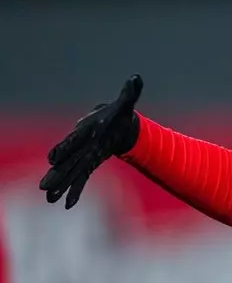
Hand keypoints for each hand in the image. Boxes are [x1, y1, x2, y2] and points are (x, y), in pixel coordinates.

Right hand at [39, 75, 142, 209]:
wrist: (117, 125)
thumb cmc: (118, 115)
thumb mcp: (125, 104)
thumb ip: (129, 93)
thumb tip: (137, 78)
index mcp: (88, 131)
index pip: (74, 141)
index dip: (64, 149)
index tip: (53, 158)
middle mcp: (81, 145)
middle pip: (67, 161)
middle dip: (56, 173)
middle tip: (43, 186)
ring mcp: (83, 156)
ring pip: (70, 172)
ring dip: (60, 184)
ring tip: (48, 197)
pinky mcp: (89, 164)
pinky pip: (80, 179)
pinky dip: (75, 190)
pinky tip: (66, 204)